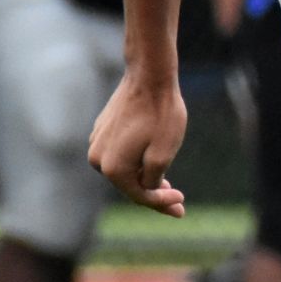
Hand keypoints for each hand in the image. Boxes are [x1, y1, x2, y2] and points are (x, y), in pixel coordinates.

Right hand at [88, 71, 187, 216]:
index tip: (183, 205)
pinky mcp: (102, 129)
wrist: (149, 76)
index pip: (139, 196)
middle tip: (178, 202)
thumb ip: (153, 180)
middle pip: (129, 184)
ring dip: (144, 177)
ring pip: (124, 168)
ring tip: (167, 183)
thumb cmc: (159, 114)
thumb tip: (147, 188)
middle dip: (154, 194)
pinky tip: (151, 160)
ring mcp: (97, 141)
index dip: (162, 204)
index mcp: (112, 168)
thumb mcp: (163, 154)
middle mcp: (98, 158)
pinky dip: (136, 159)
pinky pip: (120, 153)